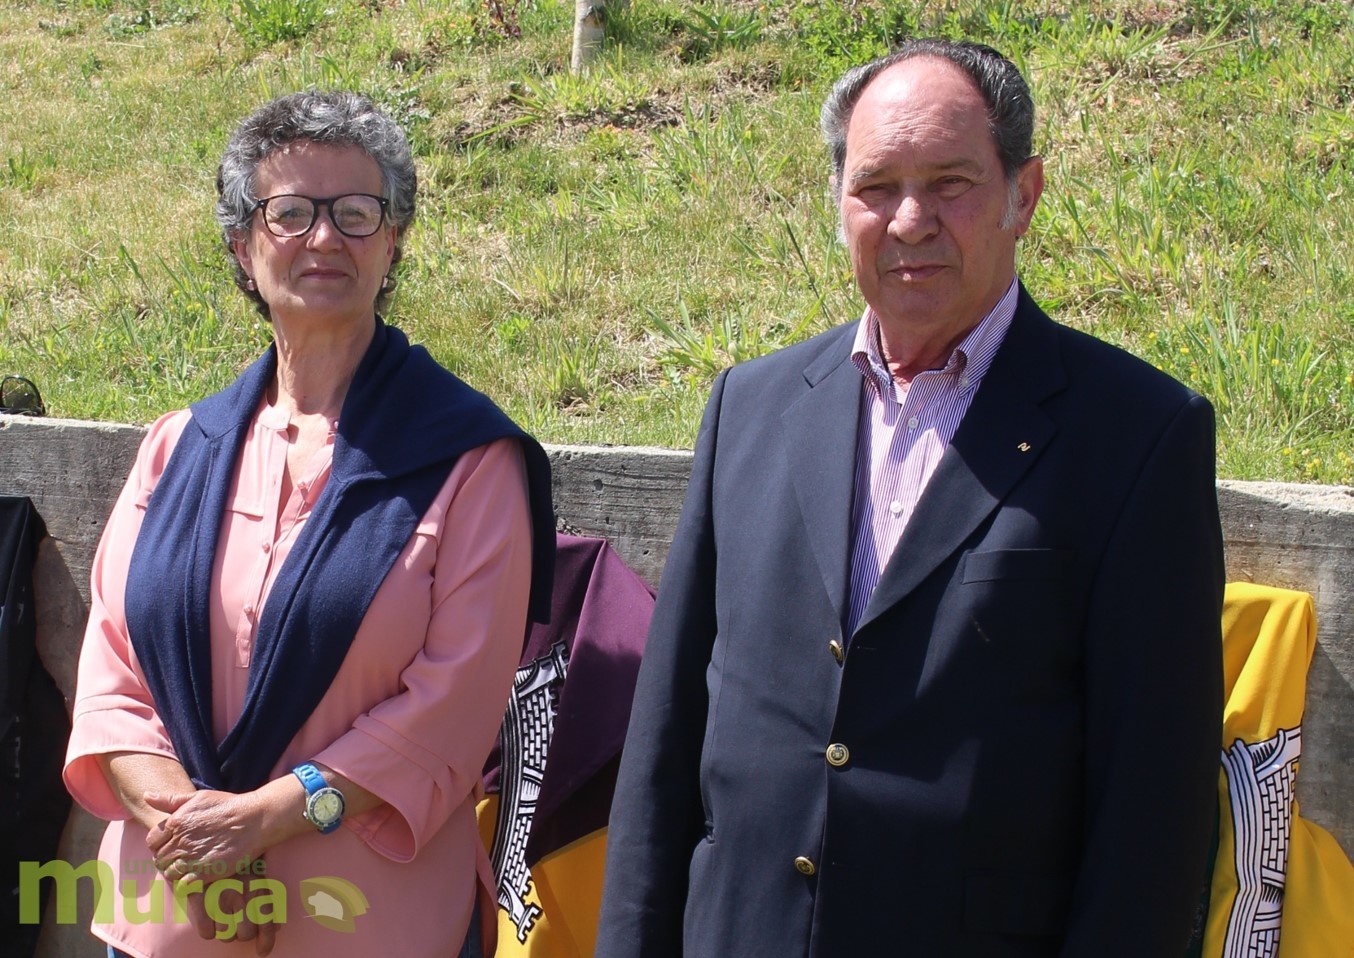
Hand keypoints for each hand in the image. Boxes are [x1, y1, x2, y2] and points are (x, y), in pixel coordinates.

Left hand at [145, 789, 268, 882]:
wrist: (256, 819)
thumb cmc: (228, 806)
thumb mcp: (199, 797)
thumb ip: (171, 800)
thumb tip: (146, 796)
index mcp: (176, 823)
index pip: (152, 841)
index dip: (160, 843)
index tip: (172, 843)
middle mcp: (180, 841)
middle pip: (159, 859)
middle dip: (167, 858)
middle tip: (182, 856)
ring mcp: (192, 859)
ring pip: (169, 873)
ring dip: (176, 871)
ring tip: (190, 866)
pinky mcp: (205, 873)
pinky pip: (183, 885)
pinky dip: (186, 883)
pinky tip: (196, 875)